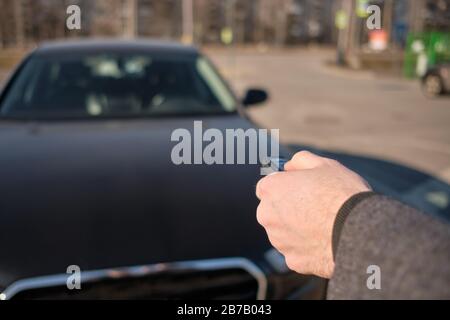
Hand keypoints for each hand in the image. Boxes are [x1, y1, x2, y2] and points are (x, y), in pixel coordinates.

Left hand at [256, 151, 370, 278]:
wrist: (359, 230)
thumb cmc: (341, 193)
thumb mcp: (324, 165)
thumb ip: (300, 161)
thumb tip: (289, 166)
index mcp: (271, 189)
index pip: (266, 186)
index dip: (284, 187)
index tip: (299, 189)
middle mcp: (268, 215)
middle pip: (272, 211)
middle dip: (287, 209)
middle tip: (314, 207)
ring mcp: (279, 240)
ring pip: (283, 233)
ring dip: (296, 229)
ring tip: (323, 225)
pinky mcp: (292, 260)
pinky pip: (297, 251)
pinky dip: (307, 248)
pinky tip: (324, 241)